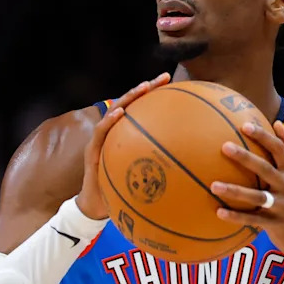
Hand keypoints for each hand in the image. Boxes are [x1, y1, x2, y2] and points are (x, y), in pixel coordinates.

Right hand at [75, 72, 170, 218]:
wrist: (97, 206)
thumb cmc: (122, 192)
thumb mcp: (146, 180)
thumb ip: (161, 169)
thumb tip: (192, 168)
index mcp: (128, 136)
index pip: (143, 111)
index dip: (157, 96)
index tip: (175, 84)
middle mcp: (115, 133)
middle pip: (131, 104)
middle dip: (146, 88)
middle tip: (164, 78)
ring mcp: (102, 139)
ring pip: (115, 111)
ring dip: (128, 98)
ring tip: (142, 88)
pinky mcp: (91, 150)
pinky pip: (101, 132)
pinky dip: (109, 121)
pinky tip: (120, 113)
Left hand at [211, 121, 283, 258]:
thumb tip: (277, 122)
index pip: (279, 149)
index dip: (263, 136)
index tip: (245, 125)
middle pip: (265, 168)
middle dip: (245, 157)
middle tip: (224, 146)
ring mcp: (282, 206)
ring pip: (256, 196)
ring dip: (234, 191)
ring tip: (213, 185)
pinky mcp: (275, 224)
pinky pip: (252, 219)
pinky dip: (235, 217)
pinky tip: (218, 212)